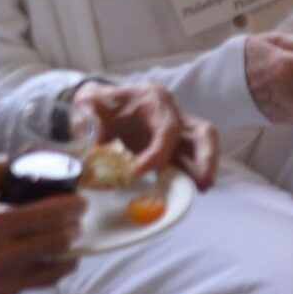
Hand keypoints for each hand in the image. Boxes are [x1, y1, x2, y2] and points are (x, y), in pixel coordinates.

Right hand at [0, 159, 84, 293]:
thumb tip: (15, 158)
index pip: (45, 216)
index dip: (70, 208)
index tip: (81, 201)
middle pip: (56, 243)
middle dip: (73, 230)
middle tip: (77, 221)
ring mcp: (1, 284)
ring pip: (52, 271)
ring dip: (67, 256)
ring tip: (69, 245)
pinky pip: (32, 285)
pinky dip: (43, 273)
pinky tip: (44, 263)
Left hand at [73, 79, 218, 187]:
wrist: (99, 104)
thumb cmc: (98, 103)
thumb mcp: (87, 105)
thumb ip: (89, 122)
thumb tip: (96, 149)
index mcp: (154, 100)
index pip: (167, 129)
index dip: (157, 153)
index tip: (137, 173)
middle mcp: (172, 114)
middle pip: (201, 132)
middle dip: (206, 157)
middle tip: (203, 184)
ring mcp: (176, 132)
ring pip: (202, 146)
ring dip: (204, 169)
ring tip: (202, 189)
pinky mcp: (173, 149)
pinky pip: (189, 161)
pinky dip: (189, 176)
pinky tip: (184, 193)